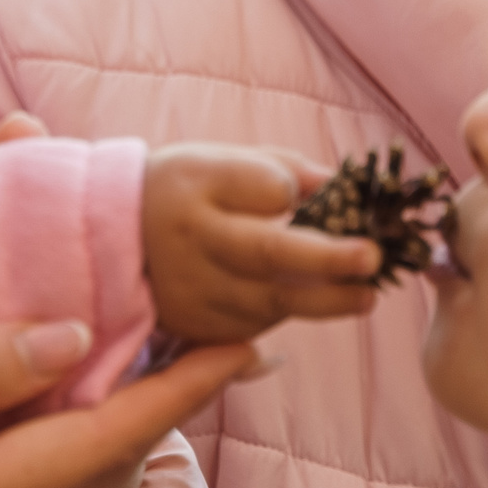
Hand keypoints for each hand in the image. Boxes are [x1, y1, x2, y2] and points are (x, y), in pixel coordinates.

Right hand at [0, 320, 258, 487]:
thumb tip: (72, 338)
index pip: (100, 439)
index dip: (179, 387)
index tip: (252, 345)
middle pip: (84, 437)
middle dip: (145, 368)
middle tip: (208, 309)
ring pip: (39, 430)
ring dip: (84, 365)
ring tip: (136, 306)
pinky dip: (20, 375)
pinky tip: (35, 334)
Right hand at [143, 144, 381, 341]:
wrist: (115, 238)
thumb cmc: (185, 190)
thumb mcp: (222, 161)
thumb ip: (283, 170)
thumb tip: (346, 189)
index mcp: (200, 184)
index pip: (260, 186)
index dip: (292, 192)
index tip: (327, 195)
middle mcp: (193, 238)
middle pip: (268, 254)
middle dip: (327, 261)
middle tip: (372, 260)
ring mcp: (192, 288)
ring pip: (268, 302)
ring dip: (323, 301)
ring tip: (363, 296)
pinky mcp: (194, 325)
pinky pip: (252, 326)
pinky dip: (285, 315)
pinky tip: (305, 303)